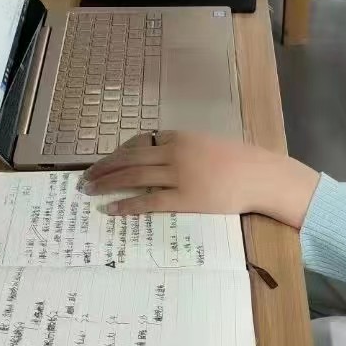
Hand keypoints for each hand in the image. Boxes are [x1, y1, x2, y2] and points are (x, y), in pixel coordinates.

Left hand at [82, 130, 320, 227]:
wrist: (261, 176)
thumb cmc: (239, 161)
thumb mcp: (208, 145)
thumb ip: (185, 149)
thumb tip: (164, 158)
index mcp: (179, 137)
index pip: (139, 142)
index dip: (118, 153)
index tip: (104, 162)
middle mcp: (174, 152)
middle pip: (129, 158)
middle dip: (104, 167)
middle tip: (85, 177)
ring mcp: (178, 175)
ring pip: (133, 176)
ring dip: (107, 183)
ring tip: (89, 191)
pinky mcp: (184, 198)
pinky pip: (149, 200)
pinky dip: (127, 204)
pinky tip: (112, 209)